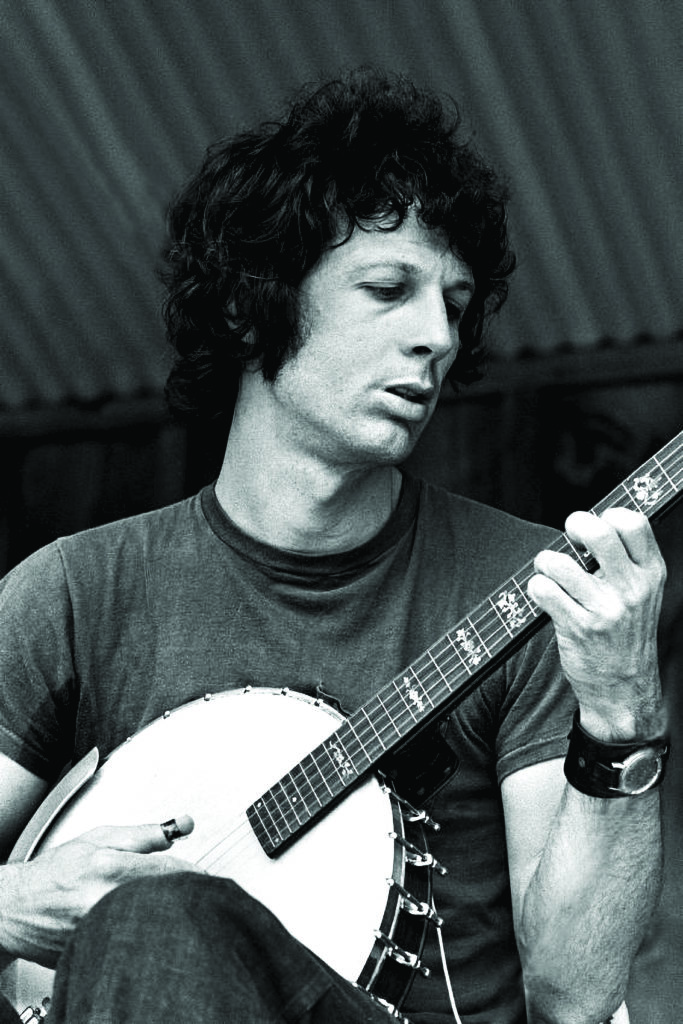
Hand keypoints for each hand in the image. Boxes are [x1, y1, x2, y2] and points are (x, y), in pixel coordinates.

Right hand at [0, 818, 200, 967]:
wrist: (17, 908)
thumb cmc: (56, 872)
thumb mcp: (99, 838)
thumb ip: (144, 835)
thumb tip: (180, 826)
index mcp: (109, 868)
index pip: (171, 872)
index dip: (192, 873)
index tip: (201, 875)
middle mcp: (105, 902)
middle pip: (166, 901)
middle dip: (183, 895)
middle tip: (189, 891)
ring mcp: (100, 931)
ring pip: (153, 924)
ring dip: (165, 915)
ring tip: (163, 906)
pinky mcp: (96, 952)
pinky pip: (135, 943)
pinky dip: (144, 933)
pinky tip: (140, 925)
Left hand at [528, 508, 666, 739]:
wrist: (624, 689)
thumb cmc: (626, 633)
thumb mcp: (642, 594)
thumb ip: (626, 560)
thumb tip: (589, 523)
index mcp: (651, 574)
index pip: (633, 522)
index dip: (607, 516)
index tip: (595, 533)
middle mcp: (632, 589)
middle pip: (597, 531)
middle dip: (574, 526)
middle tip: (569, 540)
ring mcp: (605, 609)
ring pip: (558, 562)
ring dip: (546, 563)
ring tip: (551, 574)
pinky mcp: (579, 628)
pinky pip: (543, 590)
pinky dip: (536, 588)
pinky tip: (545, 596)